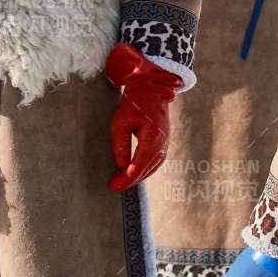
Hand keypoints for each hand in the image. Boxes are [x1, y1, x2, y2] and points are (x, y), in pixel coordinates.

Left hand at [106, 43, 180, 191]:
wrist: (152, 90)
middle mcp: (162, 145)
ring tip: (122, 181)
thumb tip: (121, 166)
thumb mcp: (120, 121)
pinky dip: (144, 170)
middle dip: (130, 181)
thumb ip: (120, 145)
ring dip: (137, 177)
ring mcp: (165, 145)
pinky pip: (155, 162)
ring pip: (151, 168)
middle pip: (145, 170)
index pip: (138, 166)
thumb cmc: (134, 103)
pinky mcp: (164, 144)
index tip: (112, 186)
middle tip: (114, 186)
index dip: (125, 179)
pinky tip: (134, 172)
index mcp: (152, 139)